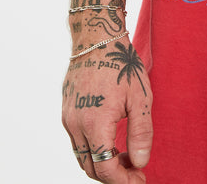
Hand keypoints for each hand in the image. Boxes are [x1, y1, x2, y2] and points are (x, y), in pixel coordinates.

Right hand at [62, 38, 152, 181]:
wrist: (96, 38)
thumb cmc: (121, 64)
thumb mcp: (140, 98)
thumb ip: (140, 133)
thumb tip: (140, 163)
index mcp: (95, 123)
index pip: (105, 169)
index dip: (124, 181)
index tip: (140, 179)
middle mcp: (75, 124)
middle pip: (91, 168)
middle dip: (113, 176)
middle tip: (134, 171)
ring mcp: (67, 117)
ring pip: (82, 156)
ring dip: (102, 163)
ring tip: (126, 156)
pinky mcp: (65, 110)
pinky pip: (77, 140)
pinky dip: (93, 148)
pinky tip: (111, 139)